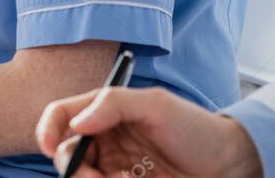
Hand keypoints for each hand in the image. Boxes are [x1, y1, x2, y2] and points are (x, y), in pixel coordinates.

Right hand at [36, 88, 263, 177]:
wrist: (228, 164)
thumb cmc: (195, 128)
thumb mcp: (157, 104)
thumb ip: (115, 103)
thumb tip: (78, 122)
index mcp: (104, 112)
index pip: (61, 116)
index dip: (47, 129)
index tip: (49, 147)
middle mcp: (103, 140)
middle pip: (65, 155)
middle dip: (73, 167)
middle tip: (96, 175)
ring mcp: (113, 168)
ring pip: (82, 177)